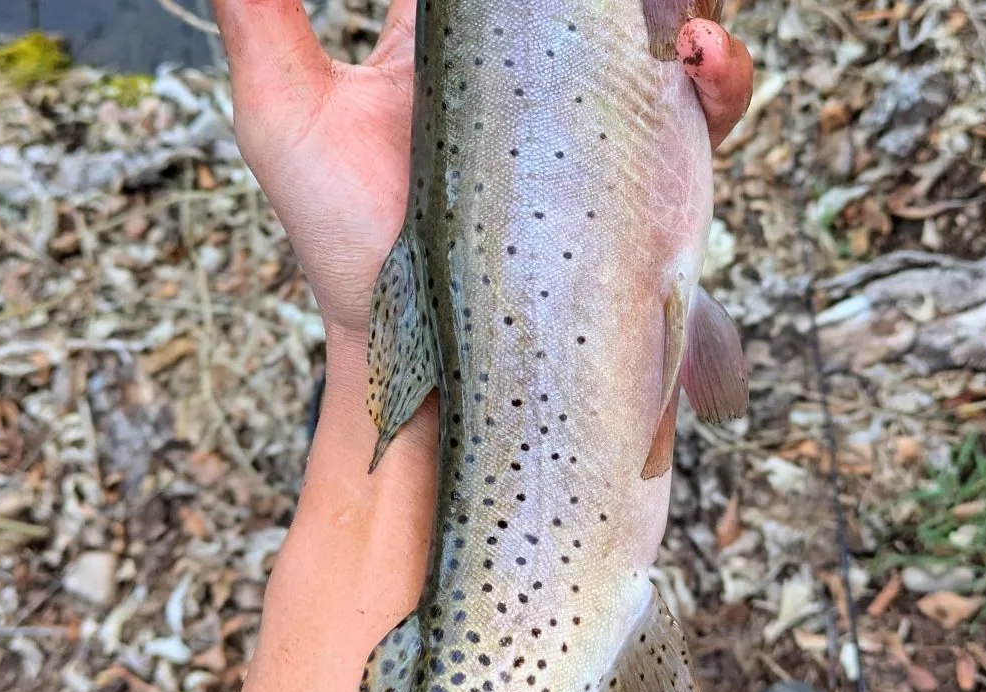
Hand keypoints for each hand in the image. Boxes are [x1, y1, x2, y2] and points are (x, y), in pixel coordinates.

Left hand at [214, 0, 753, 363]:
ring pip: (663, 17)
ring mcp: (596, 118)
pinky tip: (692, 54)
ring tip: (671, 2)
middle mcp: (534, 71)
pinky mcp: (646, 169)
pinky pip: (708, 103)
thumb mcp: (286, 120)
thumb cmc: (350, 249)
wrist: (423, 360)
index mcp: (456, 43)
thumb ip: (264, 15)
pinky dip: (721, 69)